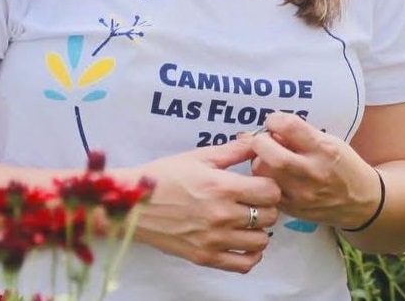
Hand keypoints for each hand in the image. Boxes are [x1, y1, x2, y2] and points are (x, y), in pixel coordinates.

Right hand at [127, 136, 281, 272]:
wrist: (134, 205)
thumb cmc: (165, 176)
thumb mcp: (199, 156)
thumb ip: (233, 150)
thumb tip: (258, 139)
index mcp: (222, 186)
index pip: (270, 191)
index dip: (270, 185)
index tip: (261, 183)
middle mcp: (221, 215)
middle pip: (269, 216)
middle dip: (267, 206)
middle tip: (254, 200)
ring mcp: (214, 240)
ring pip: (261, 241)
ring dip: (259, 230)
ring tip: (247, 220)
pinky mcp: (205, 257)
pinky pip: (244, 264)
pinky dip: (250, 254)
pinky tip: (241, 240)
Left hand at [244, 113, 379, 229]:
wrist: (360, 202)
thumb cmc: (344, 165)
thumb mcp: (330, 141)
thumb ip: (300, 134)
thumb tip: (270, 128)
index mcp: (324, 149)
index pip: (288, 126)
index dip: (274, 119)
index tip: (274, 122)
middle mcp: (312, 172)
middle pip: (269, 152)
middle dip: (261, 142)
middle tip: (266, 141)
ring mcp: (300, 194)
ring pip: (262, 172)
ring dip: (260, 161)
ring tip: (269, 159)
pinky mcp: (292, 209)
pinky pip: (265, 189)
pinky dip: (264, 179)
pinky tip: (274, 176)